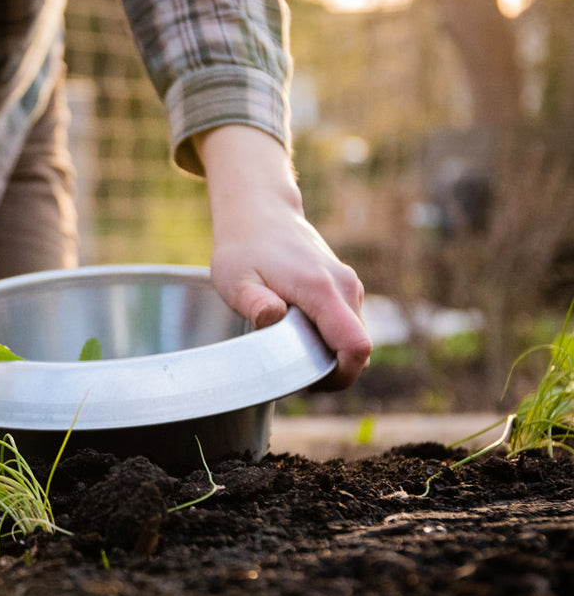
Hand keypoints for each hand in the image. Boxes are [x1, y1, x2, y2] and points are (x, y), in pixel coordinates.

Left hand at [196, 126, 371, 388]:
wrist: (259, 214)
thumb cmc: (243, 249)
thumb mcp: (235, 279)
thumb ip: (253, 302)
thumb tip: (272, 318)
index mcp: (321, 289)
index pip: (356, 347)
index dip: (339, 376)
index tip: (307, 382)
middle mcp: (344, 288)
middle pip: (360, 349)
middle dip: (332, 371)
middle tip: (291, 370)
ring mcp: (348, 286)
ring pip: (355, 338)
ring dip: (330, 356)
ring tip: (290, 350)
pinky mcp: (345, 287)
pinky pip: (349, 326)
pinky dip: (330, 340)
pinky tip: (298, 335)